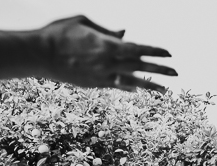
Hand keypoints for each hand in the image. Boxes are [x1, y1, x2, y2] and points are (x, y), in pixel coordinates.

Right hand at [36, 16, 176, 91]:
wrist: (39, 55)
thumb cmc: (59, 33)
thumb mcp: (84, 22)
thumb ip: (106, 30)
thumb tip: (124, 34)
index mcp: (107, 44)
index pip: (138, 48)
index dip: (155, 51)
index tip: (169, 53)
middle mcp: (108, 62)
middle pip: (140, 67)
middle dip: (160, 70)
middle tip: (177, 73)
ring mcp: (102, 76)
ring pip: (132, 81)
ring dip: (151, 86)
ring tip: (166, 91)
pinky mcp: (94, 84)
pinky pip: (116, 86)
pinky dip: (129, 87)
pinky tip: (138, 90)